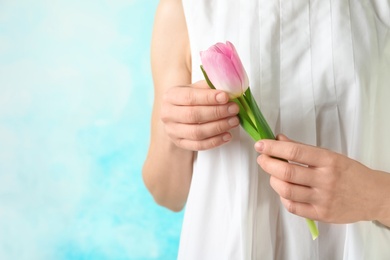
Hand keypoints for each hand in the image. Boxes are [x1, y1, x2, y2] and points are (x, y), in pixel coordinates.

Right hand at [161, 80, 239, 150]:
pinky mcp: (180, 143)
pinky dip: (215, 141)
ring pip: (196, 132)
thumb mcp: (196, 88)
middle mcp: (168, 114)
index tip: (226, 97)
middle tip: (234, 109)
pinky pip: (198, 145)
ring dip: (218, 127)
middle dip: (217, 112)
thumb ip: (209, 88)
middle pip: (193, 115)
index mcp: (171, 96)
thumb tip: (228, 90)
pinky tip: (227, 135)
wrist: (178, 112)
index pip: (189, 97)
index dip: (208, 98)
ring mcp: (172, 131)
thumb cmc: (191, 99)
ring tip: (233, 121)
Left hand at [254, 134, 389, 223]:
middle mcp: (326, 179)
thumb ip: (303, 148)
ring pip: (287, 190)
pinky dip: (283, 197)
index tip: (260, 145)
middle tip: (262, 159)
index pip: (295, 151)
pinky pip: (293, 207)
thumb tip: (279, 139)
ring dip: (273, 180)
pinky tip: (284, 191)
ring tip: (273, 175)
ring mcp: (324, 199)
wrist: (373, 196)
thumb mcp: (330, 155)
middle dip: (268, 164)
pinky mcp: (322, 214)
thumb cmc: (349, 173)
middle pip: (287, 172)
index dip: (273, 148)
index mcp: (328, 160)